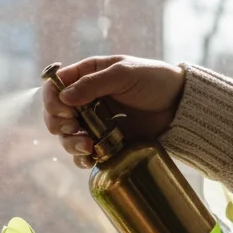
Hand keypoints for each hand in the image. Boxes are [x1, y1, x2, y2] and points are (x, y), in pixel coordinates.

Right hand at [42, 56, 185, 167]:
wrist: (180, 105)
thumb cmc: (154, 80)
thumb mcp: (124, 74)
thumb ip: (93, 84)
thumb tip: (64, 97)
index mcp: (87, 76)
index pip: (54, 87)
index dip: (52, 100)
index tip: (64, 111)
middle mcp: (85, 100)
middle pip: (55, 115)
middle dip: (59, 125)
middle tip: (73, 129)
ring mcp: (93, 122)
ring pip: (67, 137)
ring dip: (70, 144)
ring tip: (88, 147)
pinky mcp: (104, 141)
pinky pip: (84, 153)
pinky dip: (82, 158)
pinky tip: (91, 158)